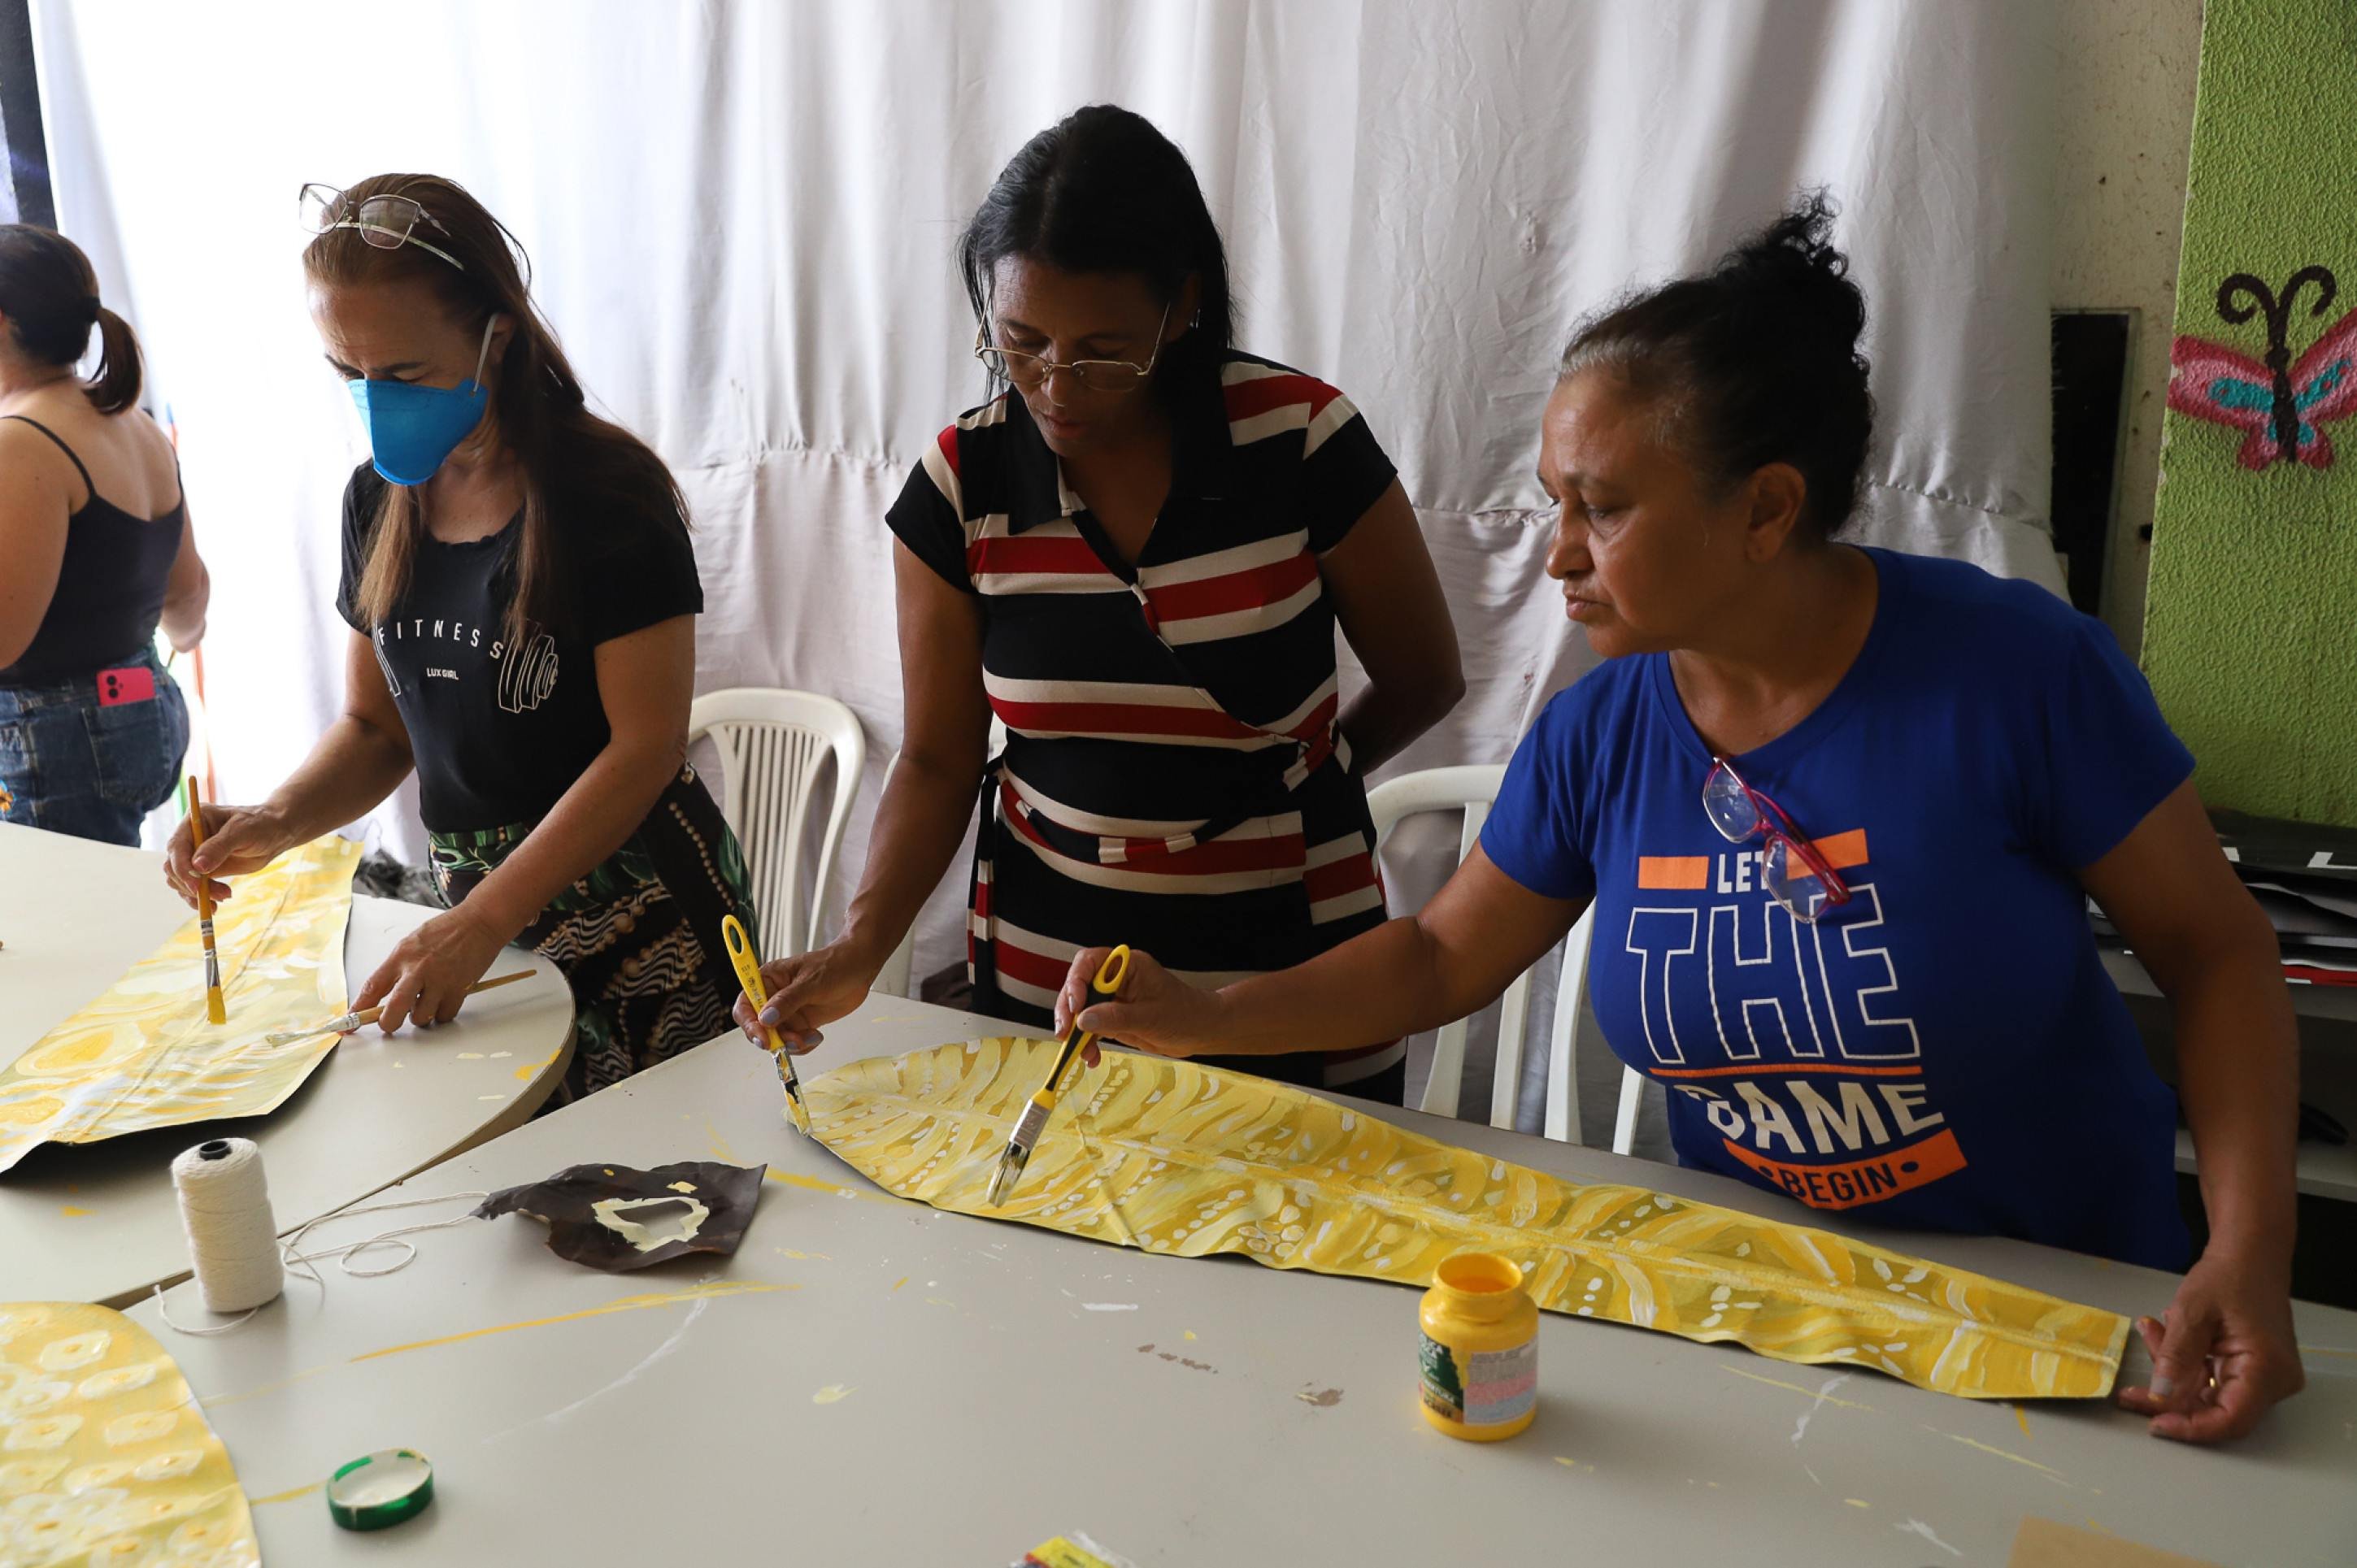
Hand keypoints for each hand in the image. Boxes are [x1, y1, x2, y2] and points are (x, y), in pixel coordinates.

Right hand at [164, 802, 291, 906]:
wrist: (275, 834)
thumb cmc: (260, 825)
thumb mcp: (242, 831)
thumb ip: (219, 847)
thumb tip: (197, 866)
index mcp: (194, 821)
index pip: (176, 847)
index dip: (182, 868)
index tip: (196, 885)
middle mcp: (189, 838)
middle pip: (173, 866)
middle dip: (192, 884)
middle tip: (219, 895)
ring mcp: (194, 855)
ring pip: (179, 880)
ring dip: (197, 894)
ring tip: (225, 895)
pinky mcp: (202, 871)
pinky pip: (191, 888)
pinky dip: (200, 898)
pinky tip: (215, 904)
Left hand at [354, 905, 511, 1034]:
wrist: (479, 922)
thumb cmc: (446, 931)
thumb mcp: (412, 943)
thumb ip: (397, 968)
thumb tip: (384, 995)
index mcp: (401, 956)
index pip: (372, 987)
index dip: (357, 1010)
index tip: (348, 1024)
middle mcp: (418, 969)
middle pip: (394, 1010)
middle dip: (388, 1024)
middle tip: (389, 1024)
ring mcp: (440, 980)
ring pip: (422, 1017)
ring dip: (421, 1016)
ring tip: (427, 1002)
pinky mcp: (460, 988)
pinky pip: (445, 1015)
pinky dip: (443, 1013)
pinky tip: (445, 998)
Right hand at [732, 941, 878, 1055]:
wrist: (860, 968)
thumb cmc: (835, 964)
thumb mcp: (811, 982)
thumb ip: (788, 1001)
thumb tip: (766, 1018)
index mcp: (768, 980)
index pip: (745, 1004)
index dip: (749, 1024)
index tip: (763, 1038)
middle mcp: (773, 997)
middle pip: (758, 1026)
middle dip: (773, 1038)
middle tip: (793, 1042)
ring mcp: (787, 1012)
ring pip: (776, 1038)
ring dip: (791, 1044)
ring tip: (811, 1037)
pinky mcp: (801, 1023)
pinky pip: (793, 1042)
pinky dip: (803, 1045)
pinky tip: (817, 1036)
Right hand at [1053, 947, 1227, 1066]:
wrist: (1200, 1032)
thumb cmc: (1183, 1015)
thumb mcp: (1150, 1018)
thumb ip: (1116, 1018)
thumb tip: (1082, 1020)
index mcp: (1127, 966)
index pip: (1089, 962)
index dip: (1076, 981)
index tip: (1076, 1006)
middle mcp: (1116, 978)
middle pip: (1078, 986)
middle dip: (1068, 1010)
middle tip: (1065, 1033)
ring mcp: (1112, 998)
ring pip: (1080, 1008)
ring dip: (1075, 1031)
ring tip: (1078, 1053)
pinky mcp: (1112, 1017)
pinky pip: (1090, 1026)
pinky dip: (1087, 1042)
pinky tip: (1091, 1058)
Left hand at [2115, 1251, 2303, 1442]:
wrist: (2250, 1253)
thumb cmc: (2228, 1276)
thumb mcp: (2192, 1312)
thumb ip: (2175, 1357)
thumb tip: (2159, 1397)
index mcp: (2267, 1370)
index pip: (2230, 1420)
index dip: (2190, 1428)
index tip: (2152, 1424)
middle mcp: (2273, 1381)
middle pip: (2217, 1410)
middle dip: (2170, 1398)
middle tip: (2130, 1391)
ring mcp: (2264, 1377)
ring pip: (2208, 1394)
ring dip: (2172, 1372)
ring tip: (2150, 1332)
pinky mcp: (2251, 1368)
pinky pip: (2212, 1379)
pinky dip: (2184, 1364)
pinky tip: (2161, 1334)